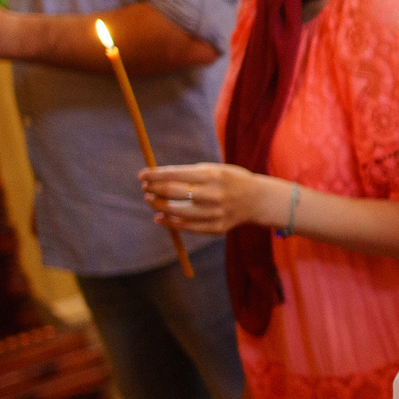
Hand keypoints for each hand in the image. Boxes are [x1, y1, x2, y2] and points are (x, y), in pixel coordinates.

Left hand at [140, 163, 268, 235]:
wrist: (257, 199)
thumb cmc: (229, 180)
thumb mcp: (213, 170)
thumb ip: (187, 174)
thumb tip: (156, 178)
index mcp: (212, 175)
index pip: (174, 174)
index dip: (154, 175)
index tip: (141, 175)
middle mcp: (213, 194)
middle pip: (173, 192)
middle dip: (154, 189)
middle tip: (145, 188)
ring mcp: (215, 213)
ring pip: (176, 212)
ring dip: (158, 206)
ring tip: (150, 201)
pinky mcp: (217, 228)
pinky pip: (187, 227)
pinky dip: (170, 223)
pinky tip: (160, 218)